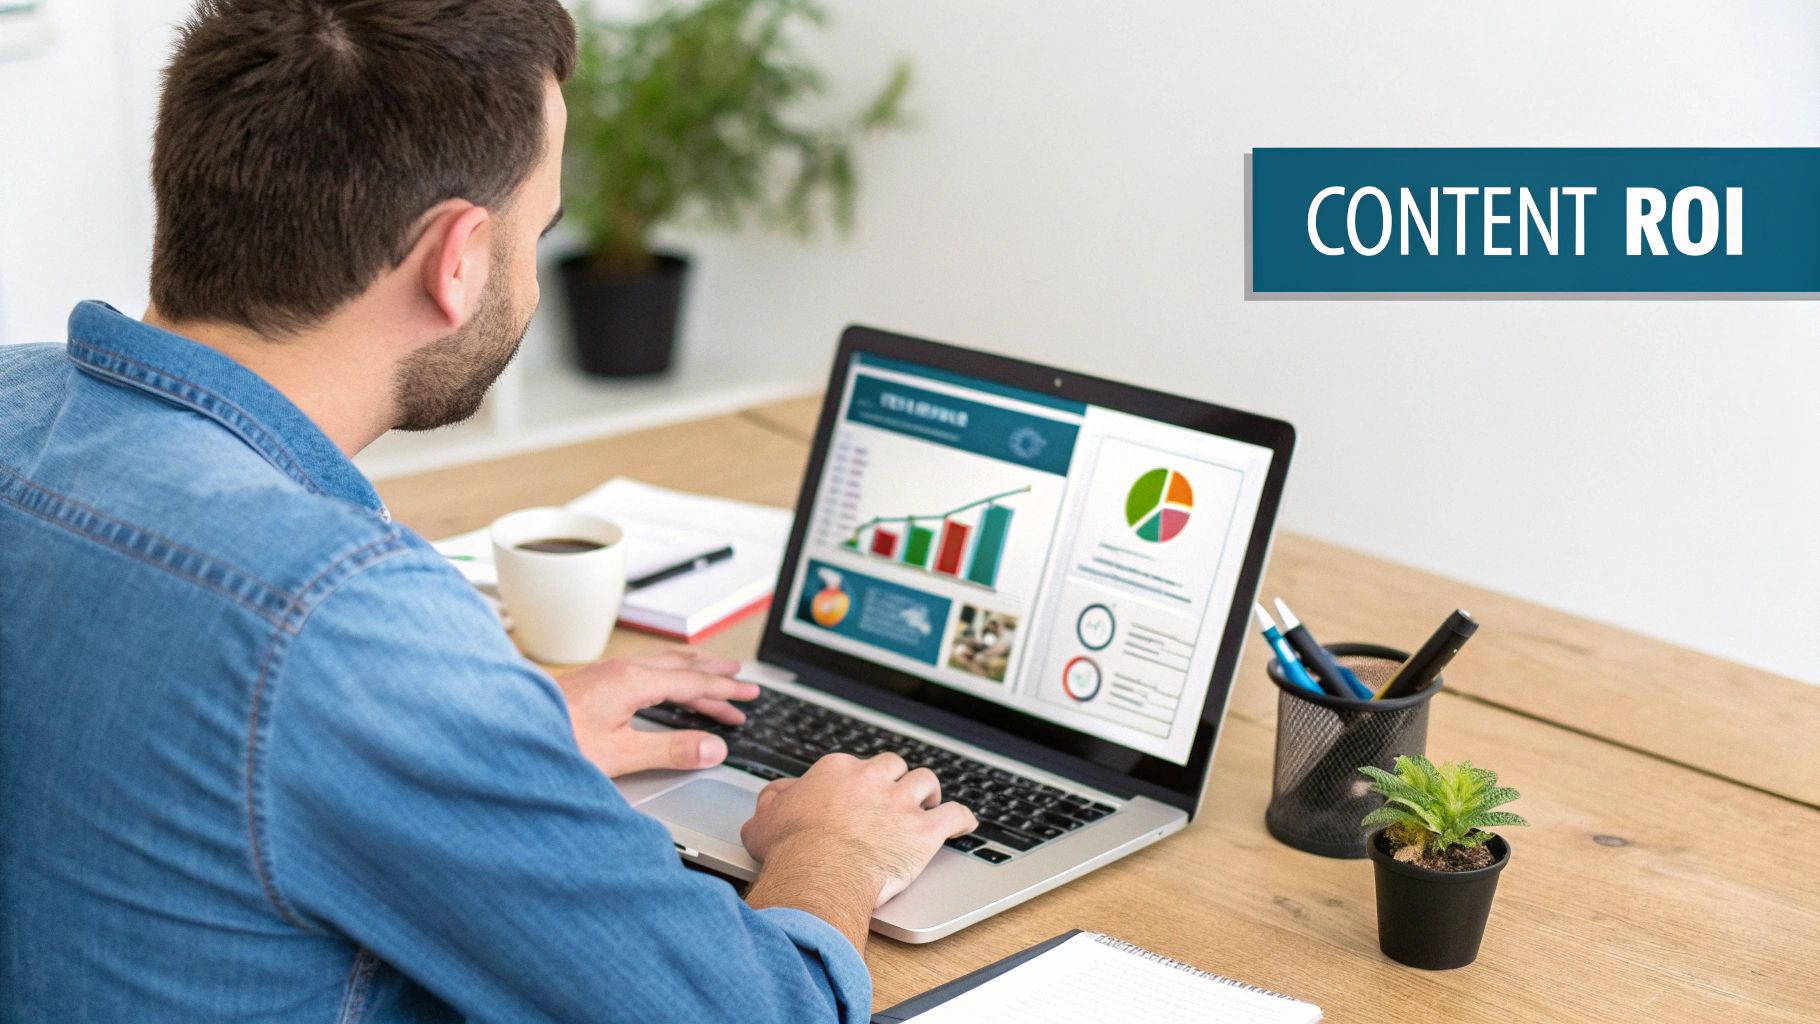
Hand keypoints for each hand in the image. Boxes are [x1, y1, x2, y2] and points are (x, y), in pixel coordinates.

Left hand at [555, 651, 757, 776]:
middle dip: (713, 677)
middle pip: (680, 668)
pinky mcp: (592, 682)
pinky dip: (667, 676)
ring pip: (661, 666)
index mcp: (632, 682)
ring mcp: (604, 673)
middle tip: (742, 683)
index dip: (724, 690)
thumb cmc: (552, 741)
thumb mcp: (619, 754)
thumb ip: (669, 750)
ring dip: (691, 673)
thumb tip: (713, 748)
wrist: (501, 731)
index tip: (749, 694)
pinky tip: (660, 684)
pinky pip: (643, 670)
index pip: (692, 682)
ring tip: (711, 677)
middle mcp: (619, 671)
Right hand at [742, 753, 978, 909]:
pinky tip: (965, 824)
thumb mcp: (762, 820)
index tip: (858, 795)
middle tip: (897, 794)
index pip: (854, 765)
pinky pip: (955, 815)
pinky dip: (963, 819)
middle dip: (897, 778)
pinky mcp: (924, 830)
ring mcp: (901, 802)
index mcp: (836, 771)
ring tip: (930, 802)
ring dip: (929, 792)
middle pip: (894, 765)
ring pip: (926, 781)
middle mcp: (872, 779)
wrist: (819, 871)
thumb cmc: (790, 850)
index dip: (858, 781)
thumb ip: (772, 800)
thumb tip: (779, 793)